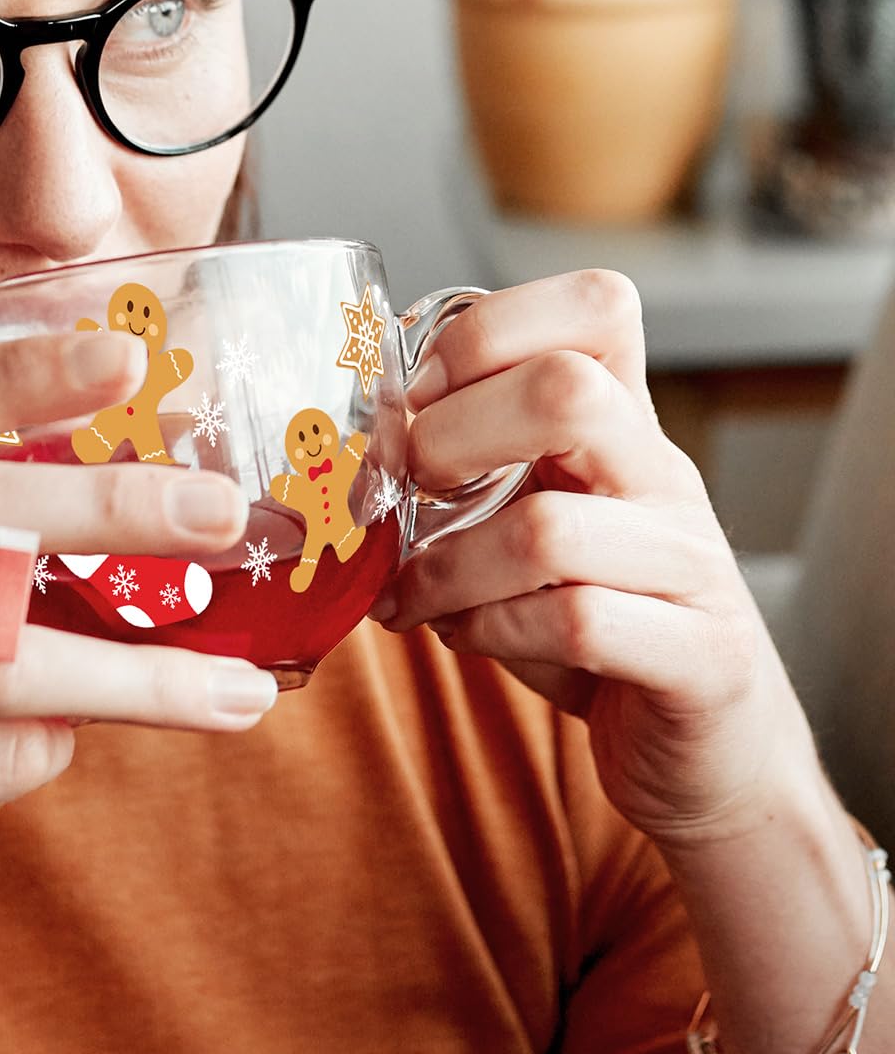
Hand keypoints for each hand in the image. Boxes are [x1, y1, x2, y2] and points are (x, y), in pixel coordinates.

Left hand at [369, 270, 816, 847]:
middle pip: (567, 390)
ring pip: (548, 528)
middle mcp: (666, 477)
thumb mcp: (531, 520)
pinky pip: (578, 622)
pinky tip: (468, 638)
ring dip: (446, 568)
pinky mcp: (702, 657)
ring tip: (411, 596)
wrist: (706, 747)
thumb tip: (347, 441)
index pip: (596, 306)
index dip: (486, 332)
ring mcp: (692, 564)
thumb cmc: (592, 620)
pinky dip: (492, 633)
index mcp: (624, 426)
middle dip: (449, 437)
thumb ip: (471, 470)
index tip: (415, 398)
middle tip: (401, 493)